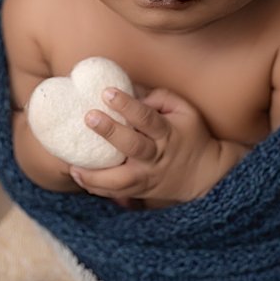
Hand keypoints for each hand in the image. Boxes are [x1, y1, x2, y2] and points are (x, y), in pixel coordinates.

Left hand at [69, 86, 245, 208]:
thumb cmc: (191, 133)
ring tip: (73, 165)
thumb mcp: (183, 109)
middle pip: (134, 147)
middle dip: (111, 132)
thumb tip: (127, 87)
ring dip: (97, 174)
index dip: (127, 105)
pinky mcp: (142, 191)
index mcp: (167, 133)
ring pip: (123, 181)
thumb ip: (157, 96)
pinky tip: (78, 177)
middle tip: (89, 117)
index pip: (146, 118)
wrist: (206, 174)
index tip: (106, 92)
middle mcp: (157, 157)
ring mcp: (149, 177)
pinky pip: (119, 193)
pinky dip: (99, 188)